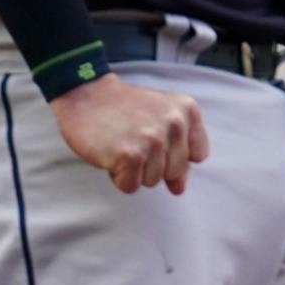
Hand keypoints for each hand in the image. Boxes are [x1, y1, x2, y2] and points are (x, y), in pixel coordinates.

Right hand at [50, 74, 209, 194]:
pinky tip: (111, 154)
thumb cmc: (123, 109)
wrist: (87, 94)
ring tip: (122, 145)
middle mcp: (175, 124)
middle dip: (152, 165)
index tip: (156, 142)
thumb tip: (179, 189)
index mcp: (187, 111)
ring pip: (152, 181)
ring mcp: (153, 140)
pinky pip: (131, 186)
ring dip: (134, 171)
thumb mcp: (160, 118)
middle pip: (174, 171)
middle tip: (134, 142)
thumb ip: (176, 150)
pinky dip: (118, 177)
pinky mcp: (131, 155)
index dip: (174, 155)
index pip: (198, 155)